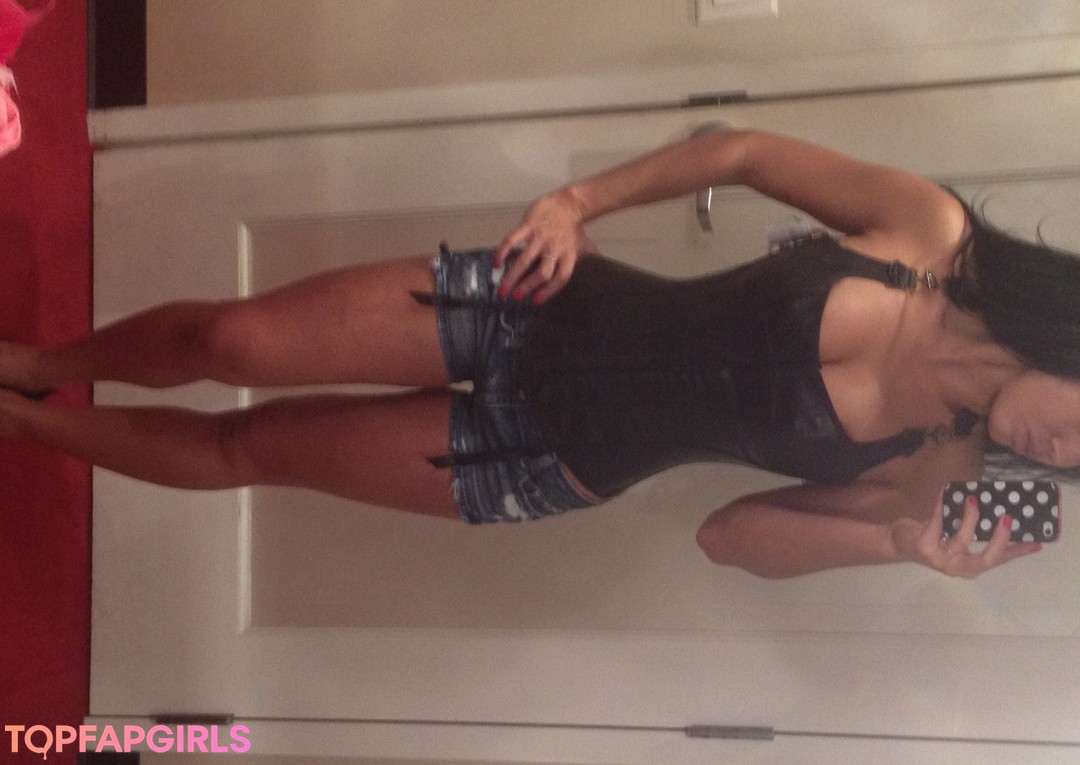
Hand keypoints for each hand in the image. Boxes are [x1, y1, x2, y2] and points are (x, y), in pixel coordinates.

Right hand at [494, 190, 592, 304]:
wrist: (568, 203)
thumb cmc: (572, 228)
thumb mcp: (580, 246)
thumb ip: (584, 261)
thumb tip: (598, 271)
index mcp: (568, 255)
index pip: (560, 278)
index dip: (548, 291)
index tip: (535, 302)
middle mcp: (555, 248)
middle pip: (542, 273)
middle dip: (526, 287)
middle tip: (514, 297)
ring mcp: (540, 237)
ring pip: (525, 260)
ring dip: (512, 276)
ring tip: (503, 288)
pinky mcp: (528, 225)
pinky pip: (513, 240)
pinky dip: (503, 252)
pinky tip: (497, 262)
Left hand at [891, 495, 1041, 577]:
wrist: (897, 541)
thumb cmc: (932, 537)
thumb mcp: (956, 537)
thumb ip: (975, 530)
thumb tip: (997, 510)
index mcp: (968, 565)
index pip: (997, 561)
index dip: (1016, 553)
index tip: (1036, 543)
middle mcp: (956, 567)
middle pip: (984, 560)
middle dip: (998, 542)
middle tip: (1007, 520)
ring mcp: (939, 559)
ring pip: (961, 541)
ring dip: (970, 518)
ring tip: (974, 500)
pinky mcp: (924, 546)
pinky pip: (937, 522)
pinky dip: (942, 504)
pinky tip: (945, 491)